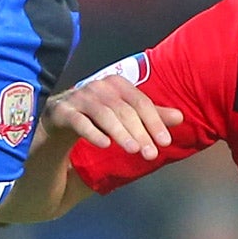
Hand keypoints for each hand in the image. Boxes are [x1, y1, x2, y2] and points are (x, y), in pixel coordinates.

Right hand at [44, 74, 183, 159]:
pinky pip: (78, 121)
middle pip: (124, 109)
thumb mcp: (124, 115)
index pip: (140, 102)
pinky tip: (105, 145)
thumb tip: (180, 117)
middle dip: (140, 132)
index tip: (165, 142)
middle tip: (151, 154)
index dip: (154, 122)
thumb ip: (150, 116)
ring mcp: (78, 97)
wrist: (57, 119)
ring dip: (120, 133)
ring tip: (133, 150)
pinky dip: (93, 132)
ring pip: (104, 114)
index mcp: (117, 84)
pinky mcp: (61, 111)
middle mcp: (98, 86)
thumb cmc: (96, 116)